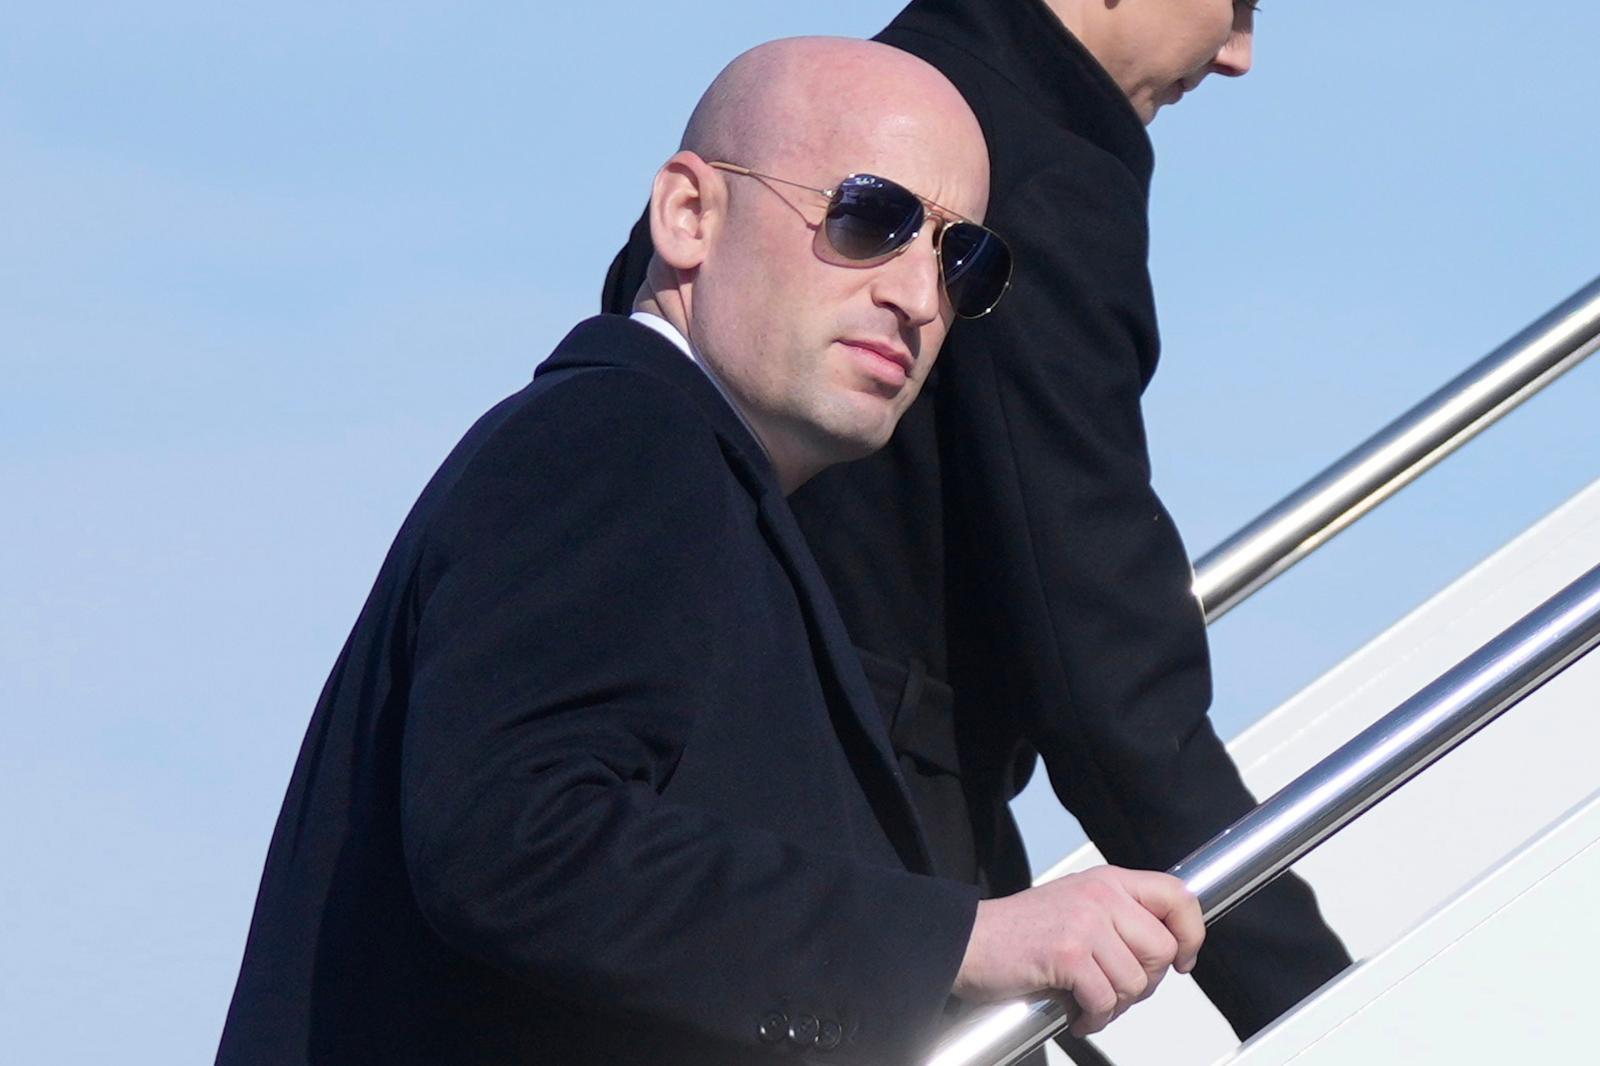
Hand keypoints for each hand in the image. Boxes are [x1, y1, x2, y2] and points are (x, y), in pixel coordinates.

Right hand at [951, 866, 1203, 1036]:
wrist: (968, 941)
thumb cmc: (1018, 932)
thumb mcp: (1077, 906)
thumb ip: (1118, 917)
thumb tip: (1165, 950)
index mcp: (1107, 881)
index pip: (1177, 896)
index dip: (1191, 933)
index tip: (1181, 960)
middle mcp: (1100, 895)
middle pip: (1161, 949)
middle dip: (1144, 984)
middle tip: (1115, 991)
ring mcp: (1085, 922)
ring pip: (1135, 981)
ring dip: (1114, 1006)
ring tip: (1088, 1002)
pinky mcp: (1068, 953)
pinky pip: (1106, 1000)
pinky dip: (1093, 1018)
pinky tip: (1076, 1013)